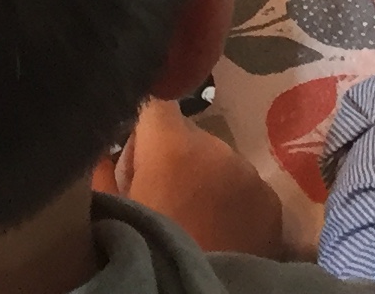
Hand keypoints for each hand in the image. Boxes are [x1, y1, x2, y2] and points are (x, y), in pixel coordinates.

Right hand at [98, 100, 286, 258]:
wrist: (200, 293)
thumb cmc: (149, 250)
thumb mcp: (114, 212)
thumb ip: (104, 172)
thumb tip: (103, 150)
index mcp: (172, 145)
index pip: (157, 100)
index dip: (145, 123)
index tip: (139, 150)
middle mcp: (216, 148)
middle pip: (189, 137)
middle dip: (175, 158)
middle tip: (163, 197)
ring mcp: (249, 175)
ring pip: (219, 163)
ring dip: (206, 180)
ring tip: (195, 218)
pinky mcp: (271, 202)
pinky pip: (245, 188)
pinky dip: (233, 202)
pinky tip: (222, 231)